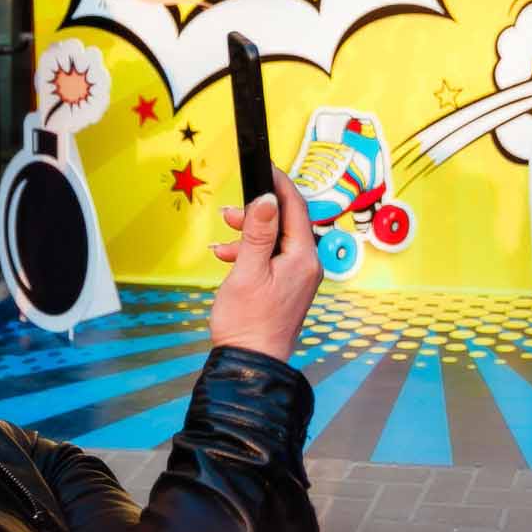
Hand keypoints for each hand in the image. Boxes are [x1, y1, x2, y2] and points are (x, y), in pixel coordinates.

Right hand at [207, 168, 321, 363]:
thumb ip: (257, 233)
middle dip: (256, 214)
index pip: (296, 208)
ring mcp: (298, 278)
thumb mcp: (248, 271)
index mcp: (303, 258)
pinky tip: (228, 257)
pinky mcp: (286, 287)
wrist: (250, 364)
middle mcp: (307, 266)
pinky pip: (271, 258)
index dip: (279, 185)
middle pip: (285, 223)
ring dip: (249, 234)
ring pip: (275, 240)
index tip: (264, 167)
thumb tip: (267, 200)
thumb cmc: (248, 323)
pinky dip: (250, 253)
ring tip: (224, 238)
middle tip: (230, 213)